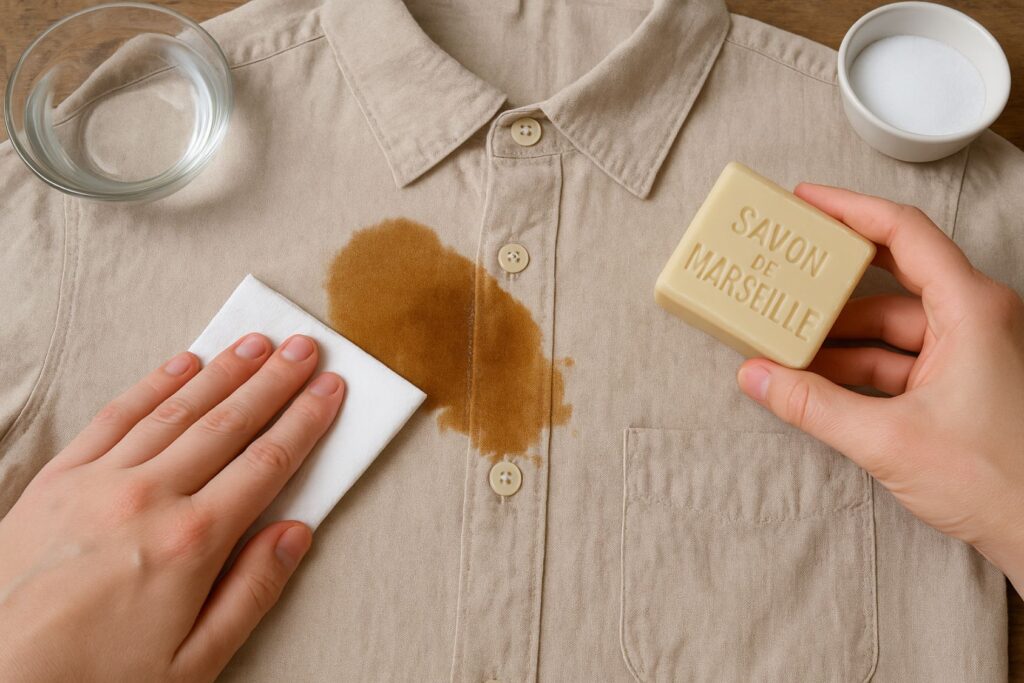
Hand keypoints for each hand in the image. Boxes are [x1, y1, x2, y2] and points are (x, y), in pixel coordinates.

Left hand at [0, 334, 344, 681]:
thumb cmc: (95, 681)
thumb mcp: (194, 662)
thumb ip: (252, 592)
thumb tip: (294, 533)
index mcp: (192, 543)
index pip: (267, 463)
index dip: (305, 421)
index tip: (329, 390)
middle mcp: (148, 498)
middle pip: (228, 424)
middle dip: (274, 381)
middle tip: (304, 349)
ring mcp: (98, 482)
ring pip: (177, 410)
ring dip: (224, 372)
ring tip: (257, 344)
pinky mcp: (57, 480)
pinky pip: (116, 416)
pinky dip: (154, 384)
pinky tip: (182, 364)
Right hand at [736, 184, 1023, 592]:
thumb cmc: (998, 481)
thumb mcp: (887, 439)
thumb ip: (812, 405)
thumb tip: (757, 378)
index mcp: (972, 309)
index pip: (904, 233)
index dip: (849, 210)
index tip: (806, 201)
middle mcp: (976, 320)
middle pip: (892, 279)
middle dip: (833, 283)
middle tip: (786, 269)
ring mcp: (971, 353)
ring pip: (892, 327)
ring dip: (839, 336)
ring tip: (786, 338)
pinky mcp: (963, 384)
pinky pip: (900, 359)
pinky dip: (858, 367)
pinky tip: (816, 378)